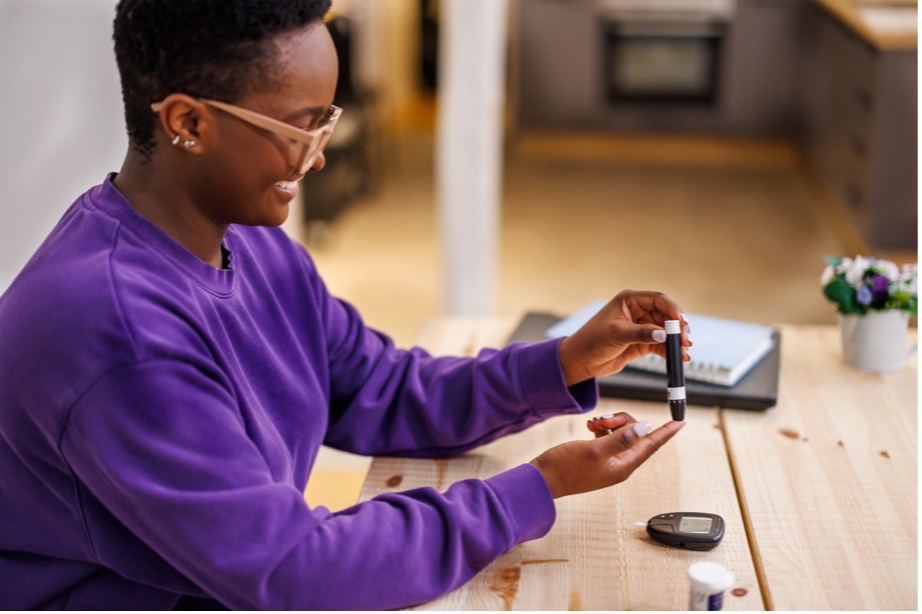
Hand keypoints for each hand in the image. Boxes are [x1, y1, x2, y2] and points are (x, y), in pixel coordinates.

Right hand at [530, 413, 683, 498]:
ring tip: (592, 424)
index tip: (680, 422)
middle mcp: (618, 464)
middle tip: (602, 420)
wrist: (542, 480)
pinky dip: (601, 428)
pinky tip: (590, 427)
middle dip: (621, 421)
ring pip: (620, 433)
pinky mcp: (595, 456)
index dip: (666, 432)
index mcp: (623, 466)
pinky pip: (607, 437)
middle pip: (634, 434)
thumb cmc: (565, 468)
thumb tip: (646, 427)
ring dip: (609, 424)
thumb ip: (621, 438)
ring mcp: (607, 461)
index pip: (651, 445)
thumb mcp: (595, 450)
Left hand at [557, 290, 690, 385]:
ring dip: (676, 340)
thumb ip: (641, 333)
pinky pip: (661, 344)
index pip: (657, 299)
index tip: (681, 320)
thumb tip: (663, 333)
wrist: (582, 361)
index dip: (672, 308)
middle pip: (665, 315)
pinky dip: (670, 350)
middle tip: (686, 339)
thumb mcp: (617, 334)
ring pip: (666, 331)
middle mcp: (637, 311)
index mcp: (629, 301)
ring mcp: (641, 327)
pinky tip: (678, 357)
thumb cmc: (592, 341)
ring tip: (685, 351)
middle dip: (677, 327)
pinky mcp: (643, 342)